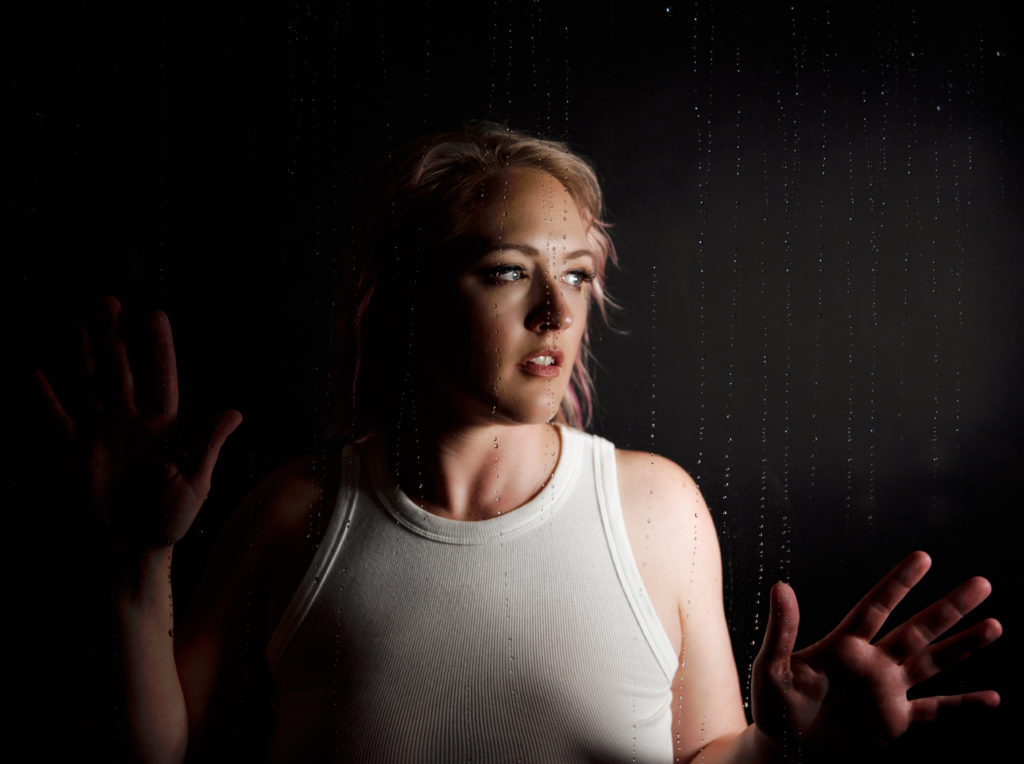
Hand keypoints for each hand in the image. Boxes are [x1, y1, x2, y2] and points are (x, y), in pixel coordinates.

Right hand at [29, 297, 240, 560]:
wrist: (134, 550)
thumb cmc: (171, 520)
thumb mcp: (195, 483)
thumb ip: (207, 445)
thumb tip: (234, 413)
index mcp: (164, 426)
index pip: (160, 377)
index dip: (157, 348)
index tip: (153, 316)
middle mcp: (131, 422)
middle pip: (121, 371)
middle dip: (114, 337)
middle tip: (108, 301)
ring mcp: (103, 435)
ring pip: (89, 385)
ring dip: (82, 354)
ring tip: (75, 321)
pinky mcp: (77, 454)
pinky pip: (58, 420)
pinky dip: (46, 399)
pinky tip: (34, 374)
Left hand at [751, 551, 1000, 759]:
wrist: (786, 748)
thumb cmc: (773, 706)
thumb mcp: (772, 666)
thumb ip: (782, 629)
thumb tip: (781, 586)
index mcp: (843, 645)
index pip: (876, 607)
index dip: (899, 583)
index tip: (923, 557)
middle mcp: (872, 662)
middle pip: (918, 629)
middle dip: (949, 608)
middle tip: (981, 584)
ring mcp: (887, 691)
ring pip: (933, 662)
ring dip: (963, 646)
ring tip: (994, 626)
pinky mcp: (895, 723)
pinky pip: (936, 712)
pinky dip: (964, 707)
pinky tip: (993, 699)